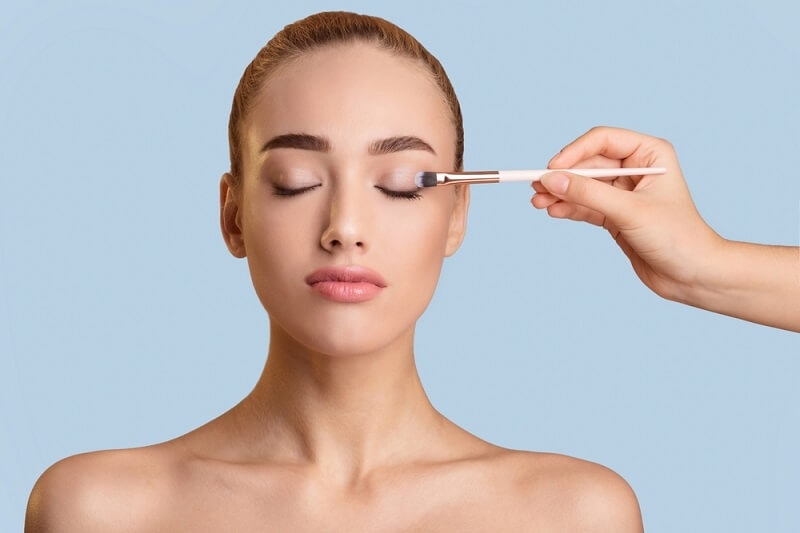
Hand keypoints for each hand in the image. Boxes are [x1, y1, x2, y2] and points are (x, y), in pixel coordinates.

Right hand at [531, 126, 722, 302]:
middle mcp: (636, 169)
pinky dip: (569, 208)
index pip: (603, 141)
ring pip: (583, 186)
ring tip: (538, 202)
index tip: (552, 169)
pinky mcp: (615, 215)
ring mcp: (624, 193)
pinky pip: (585, 205)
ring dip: (561, 193)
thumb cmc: (676, 237)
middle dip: (563, 177)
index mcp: (650, 154)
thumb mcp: (629, 212)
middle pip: (588, 164)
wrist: (692, 276)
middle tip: (536, 187)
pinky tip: (553, 211)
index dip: (574, 152)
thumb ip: (588, 194)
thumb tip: (551, 180)